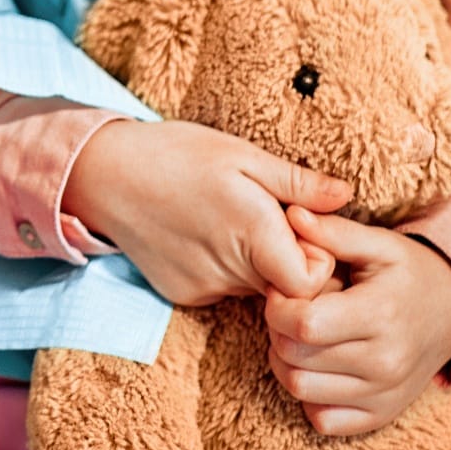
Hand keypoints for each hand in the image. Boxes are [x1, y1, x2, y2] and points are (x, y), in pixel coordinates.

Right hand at [63, 118, 352, 304]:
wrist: (104, 175)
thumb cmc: (177, 153)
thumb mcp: (242, 155)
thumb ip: (297, 184)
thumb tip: (346, 196)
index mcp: (252, 235)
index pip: (312, 283)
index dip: (318, 260)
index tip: (301, 226)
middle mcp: (229, 272)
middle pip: (287, 288)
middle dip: (290, 257)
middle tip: (271, 217)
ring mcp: (204, 289)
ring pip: (256, 289)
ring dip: (258, 262)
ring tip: (232, 220)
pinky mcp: (183, 295)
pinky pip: (224, 289)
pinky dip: (226, 268)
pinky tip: (203, 234)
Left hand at [262, 206, 450, 437]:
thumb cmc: (409, 273)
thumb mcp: (379, 244)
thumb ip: (333, 232)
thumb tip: (291, 215)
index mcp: (381, 314)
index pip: (303, 325)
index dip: (278, 306)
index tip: (283, 292)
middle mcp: (385, 362)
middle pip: (294, 357)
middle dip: (277, 330)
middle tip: (290, 311)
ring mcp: (384, 393)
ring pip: (300, 389)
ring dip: (286, 361)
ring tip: (301, 336)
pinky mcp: (380, 415)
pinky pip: (321, 420)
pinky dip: (309, 395)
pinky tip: (318, 366)